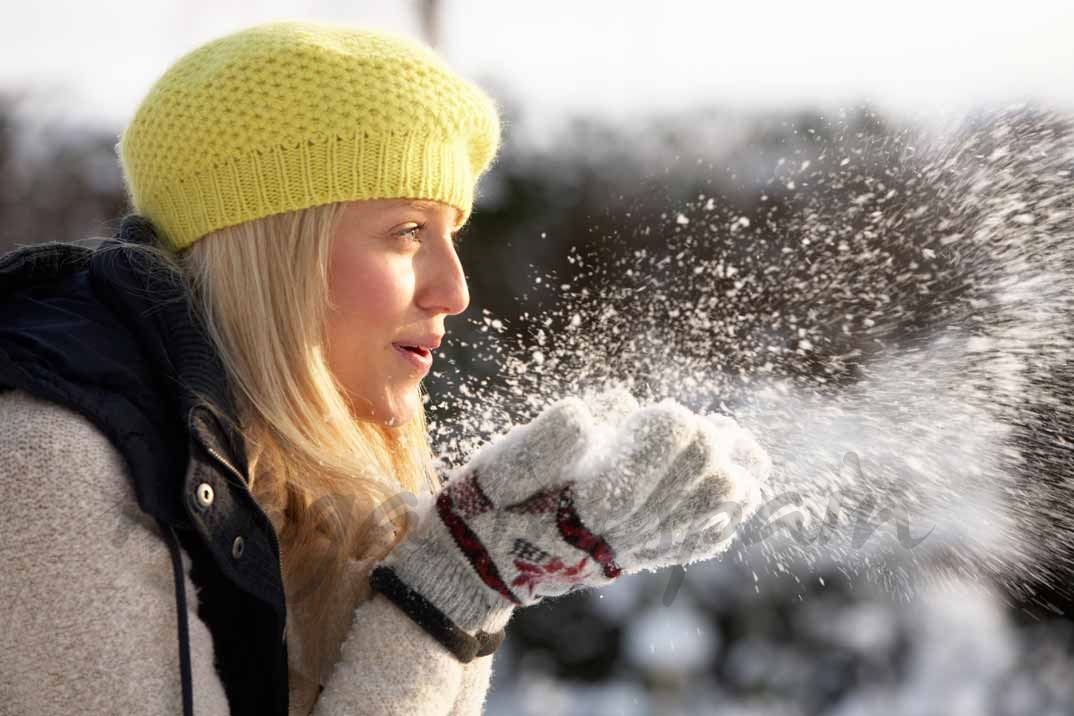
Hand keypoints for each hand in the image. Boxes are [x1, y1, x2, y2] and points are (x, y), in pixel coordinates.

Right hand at [373, 395, 767, 638]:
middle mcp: (626, 529)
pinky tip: (736, 485)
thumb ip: (543, 441)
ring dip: (732, 468)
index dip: (676, 427)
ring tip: (725, 441)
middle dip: (707, 442)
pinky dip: (728, 508)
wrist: (481, 566)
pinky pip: (703, 539)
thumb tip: (584, 417)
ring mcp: (640, 546)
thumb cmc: (490, 504)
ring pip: (715, 508)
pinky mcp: (643, 557)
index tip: (663, 411)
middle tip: (693, 423)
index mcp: (595, 502)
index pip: (666, 459)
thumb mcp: (500, 464)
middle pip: (704, 478)